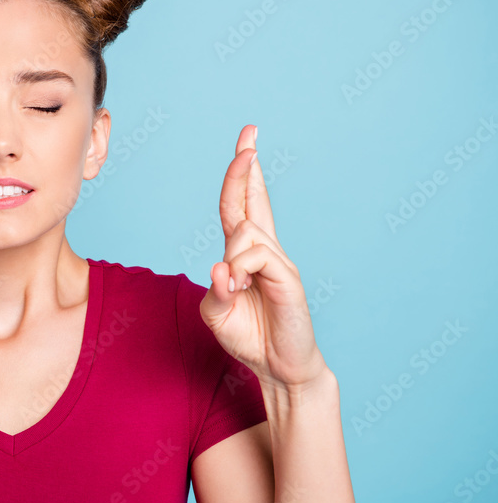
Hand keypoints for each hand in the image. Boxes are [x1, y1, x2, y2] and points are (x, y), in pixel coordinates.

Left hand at [198, 125, 327, 390]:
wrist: (279, 368)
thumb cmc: (249, 337)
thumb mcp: (217, 314)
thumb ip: (215, 290)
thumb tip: (220, 267)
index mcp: (245, 253)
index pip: (240, 206)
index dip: (241, 175)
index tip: (248, 142)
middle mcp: (264, 251)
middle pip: (251, 200)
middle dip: (246, 166)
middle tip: (249, 134)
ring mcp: (278, 262)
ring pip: (245, 233)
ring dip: (233, 256)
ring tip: (237, 285)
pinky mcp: (289, 279)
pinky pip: (258, 257)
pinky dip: (242, 268)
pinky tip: (243, 286)